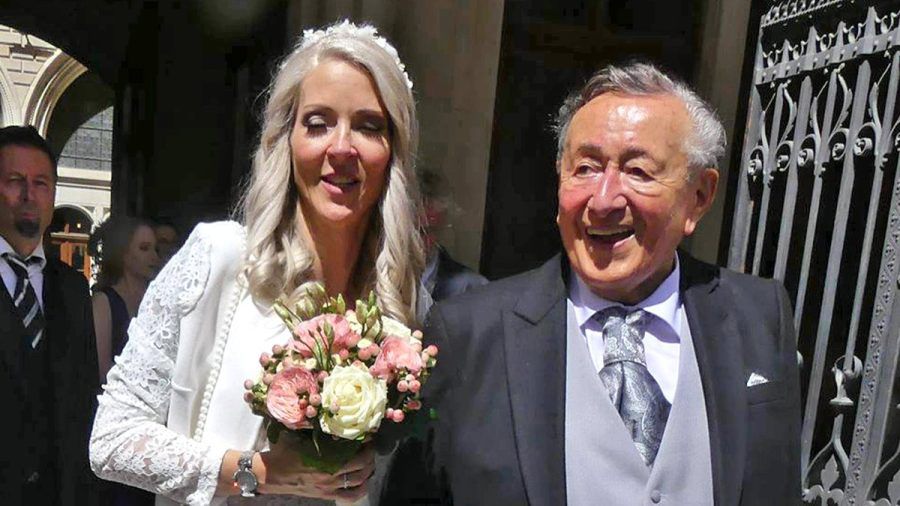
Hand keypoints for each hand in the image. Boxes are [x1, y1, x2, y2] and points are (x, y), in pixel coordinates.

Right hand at [258, 436, 374, 500]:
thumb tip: (329, 412)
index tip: (368, 434)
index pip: (355, 450)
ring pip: (360, 481)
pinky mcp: (326, 495)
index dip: (366, 442)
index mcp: (324, 457)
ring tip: (369, 461)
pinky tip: (364, 481)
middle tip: (370, 446)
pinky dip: (361, 489)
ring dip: (369, 470)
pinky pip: (351, 496)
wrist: (270, 474)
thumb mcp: (298, 433)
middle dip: (370, 454)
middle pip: (362, 465)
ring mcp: (329, 487)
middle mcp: (330, 473)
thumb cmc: (283, 451)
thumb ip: (314, 426)